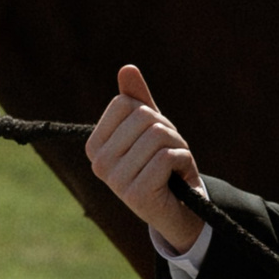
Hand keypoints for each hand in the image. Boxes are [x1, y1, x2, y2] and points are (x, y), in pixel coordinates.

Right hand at [84, 65, 206, 253]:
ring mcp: (115, 181)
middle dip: (169, 131)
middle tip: (169, 153)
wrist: (179, 209)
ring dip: (179, 147)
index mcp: (95, 146)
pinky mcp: (136, 194)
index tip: (155, 137)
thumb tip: (127, 69)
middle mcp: (99, 164)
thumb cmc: (162, 166)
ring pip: (158, 136)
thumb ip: (137, 100)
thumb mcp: (150, 129)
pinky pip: (167, 157)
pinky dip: (183, 161)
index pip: (124, 103)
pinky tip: (178, 177)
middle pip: (144, 118)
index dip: (150, 114)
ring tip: (174, 166)